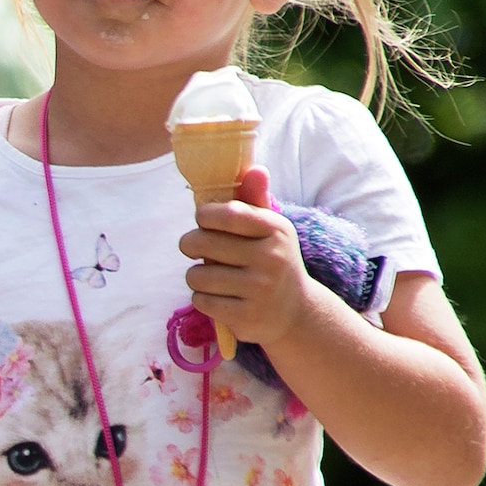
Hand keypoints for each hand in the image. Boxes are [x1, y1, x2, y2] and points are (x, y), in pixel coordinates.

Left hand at [178, 166, 318, 347]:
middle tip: (196, 247)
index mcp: (276, 229)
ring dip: (196, 276)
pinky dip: (202, 298)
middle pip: (202, 243)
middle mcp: (271, 258)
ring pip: (196, 275)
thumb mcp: (270, 230)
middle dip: (190, 244)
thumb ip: (256, 200)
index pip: (227, 214)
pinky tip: (219, 297)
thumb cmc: (271, 260)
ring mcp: (260, 289)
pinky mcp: (247, 316)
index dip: (204, 216)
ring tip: (211, 276)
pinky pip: (201, 301)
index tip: (202, 220)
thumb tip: (256, 169)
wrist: (295, 312)